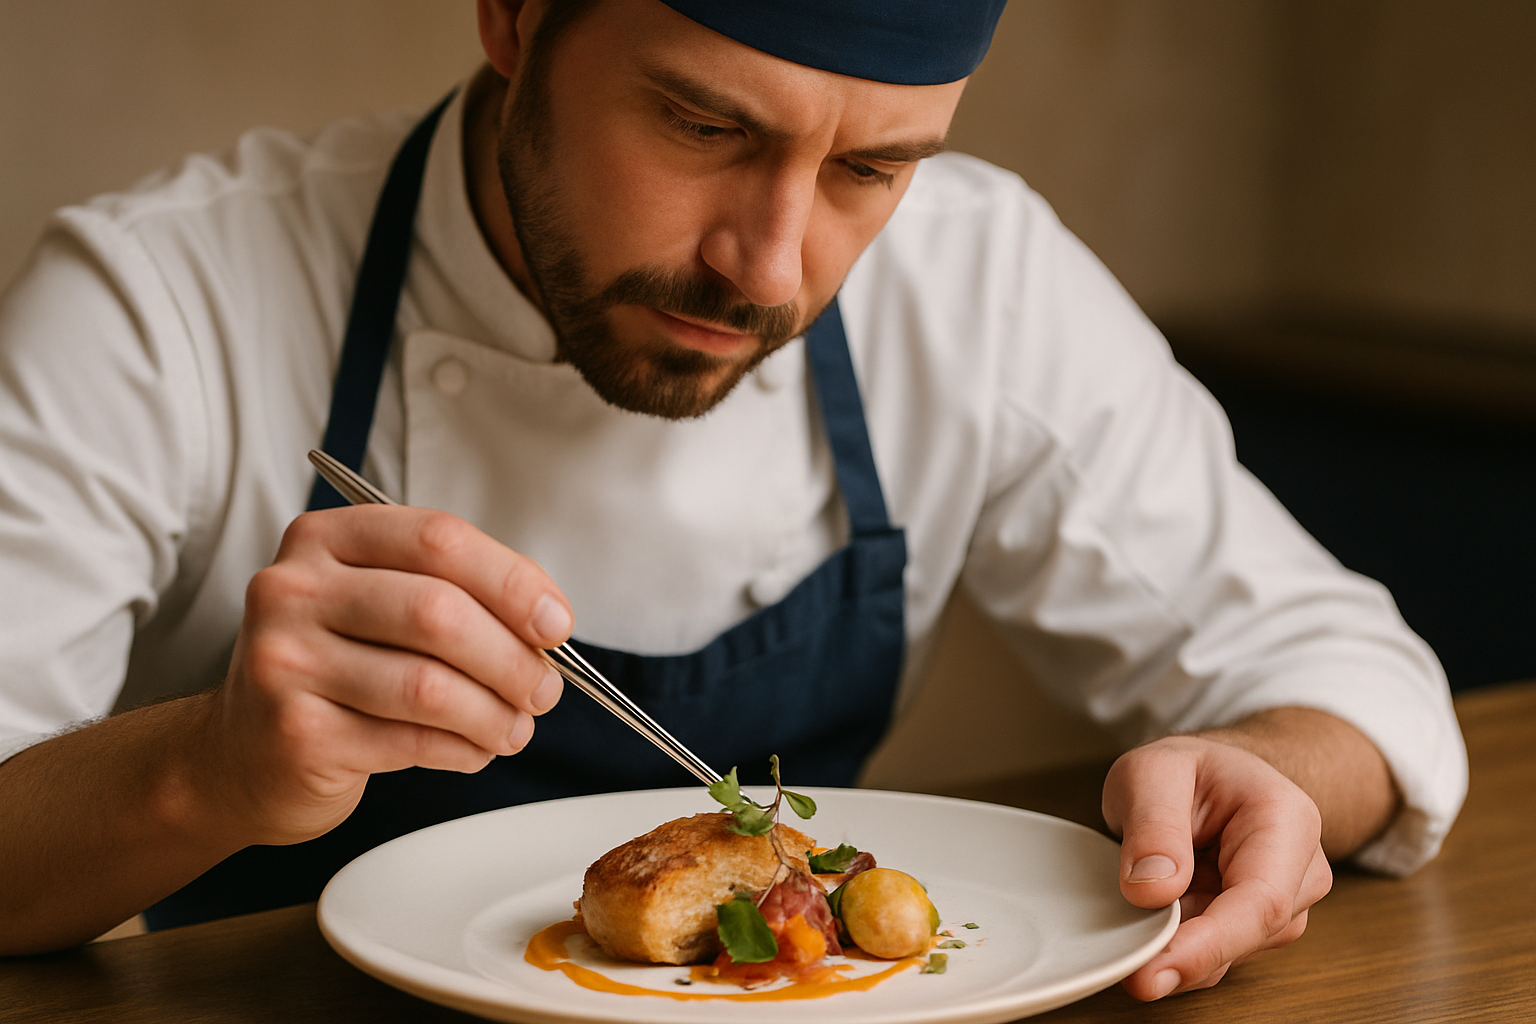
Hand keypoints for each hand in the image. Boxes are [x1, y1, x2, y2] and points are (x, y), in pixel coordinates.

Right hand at [201, 505, 572, 845]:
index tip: (556, 621)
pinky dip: (462, 749)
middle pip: (438, 611)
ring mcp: (286, 661)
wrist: (240, 754)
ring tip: (514, 728)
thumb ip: (456, 597)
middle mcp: (293, 590)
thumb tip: (547, 624)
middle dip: (512, 657)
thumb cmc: (335, 670)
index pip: (438, 540)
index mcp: (325, 539)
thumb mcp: (380, 607)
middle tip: (544, 689)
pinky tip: (474, 749)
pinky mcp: (295, 732)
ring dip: (494, 713)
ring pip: (429, 685)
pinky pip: (410, 741)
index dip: (512, 581)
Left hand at [1101, 734, 1333, 998]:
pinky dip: (1176, 949)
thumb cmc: (1188, 770)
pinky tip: (1148, 925)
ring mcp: (1283, 905)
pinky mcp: (1256, 929)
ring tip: (1132, 913)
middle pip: (1247, 936)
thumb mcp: (1152, 772)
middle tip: (1124, 965)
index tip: (1155, 971)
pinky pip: (1213, 956)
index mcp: (1286, 821)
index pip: (1260, 901)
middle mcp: (1299, 871)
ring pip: (1228, 955)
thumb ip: (1153, 824)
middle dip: (1182, 957)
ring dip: (1175, 949)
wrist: (1210, 776)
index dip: (1209, 945)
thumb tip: (1152, 891)